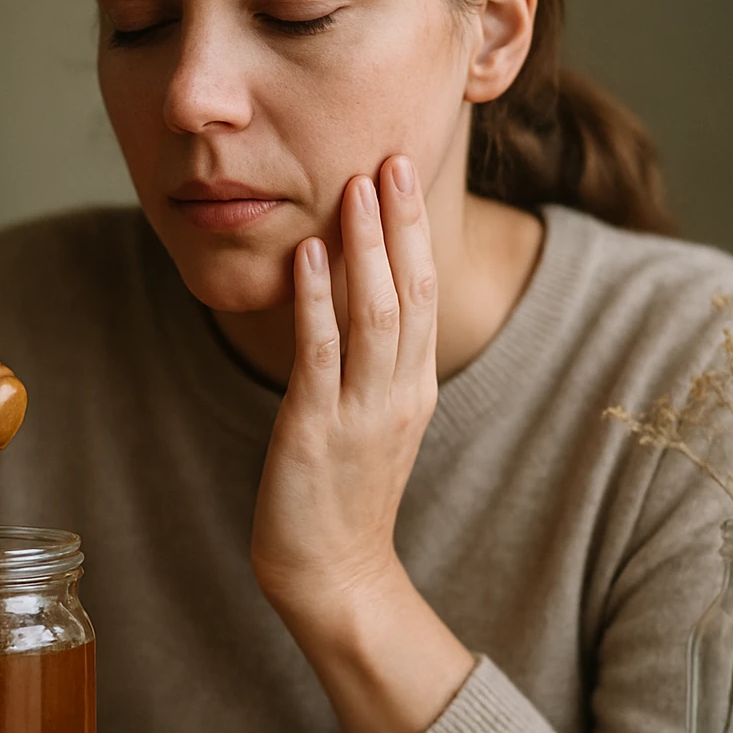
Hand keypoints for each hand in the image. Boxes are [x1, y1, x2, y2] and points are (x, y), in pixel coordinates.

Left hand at [251, 156, 436, 606]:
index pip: (424, 294)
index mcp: (413, 388)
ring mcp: (361, 412)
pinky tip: (309, 254)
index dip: (415, 232)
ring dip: (366, 247)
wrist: (334, 574)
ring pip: (375, 314)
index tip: (404, 172)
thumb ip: (373, 364)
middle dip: (401, 224)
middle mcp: (397, 393)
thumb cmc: (344, 495)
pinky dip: (317, 300)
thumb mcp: (372, 420)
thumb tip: (354, 300)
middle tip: (393, 158)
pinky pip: (322, 354)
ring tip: (356, 188)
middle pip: (411, 293)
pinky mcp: (316, 430)